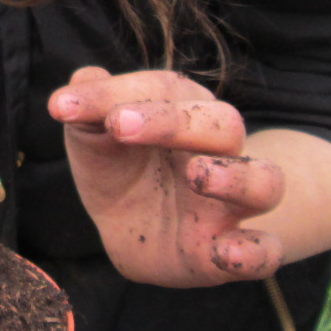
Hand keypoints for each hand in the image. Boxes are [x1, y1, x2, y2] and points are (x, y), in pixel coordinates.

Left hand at [50, 67, 284, 288]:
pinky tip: (226, 252)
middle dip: (174, 122)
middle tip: (119, 126)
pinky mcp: (231, 251)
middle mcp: (217, 152)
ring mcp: (230, 204)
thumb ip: (88, 110)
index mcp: (186, 112)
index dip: (118, 92)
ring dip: (236, 177)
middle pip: (224, 124)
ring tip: (198, 175)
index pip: (166, 90)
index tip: (64, 108)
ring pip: (264, 181)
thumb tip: (82, 77)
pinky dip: (255, 253)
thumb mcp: (94, 139)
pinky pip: (265, 251)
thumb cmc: (120, 170)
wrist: (131, 231)